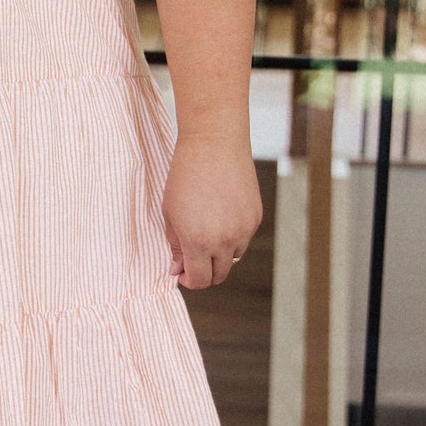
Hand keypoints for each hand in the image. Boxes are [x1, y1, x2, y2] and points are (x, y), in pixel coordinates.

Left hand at [162, 132, 261, 289]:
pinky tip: (220, 216)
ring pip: (233, 258)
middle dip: (204, 272)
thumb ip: (175, 244)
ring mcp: (244, 230)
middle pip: (218, 275)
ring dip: (219, 255)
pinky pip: (243, 238)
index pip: (199, 280)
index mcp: (198, 242)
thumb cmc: (184, 176)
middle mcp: (225, 241)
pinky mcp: (256, 217)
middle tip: (191, 260)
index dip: (188, 281)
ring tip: (205, 233)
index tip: (181, 273)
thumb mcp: (170, 212)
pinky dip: (232, 236)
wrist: (214, 144)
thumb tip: (177, 269)